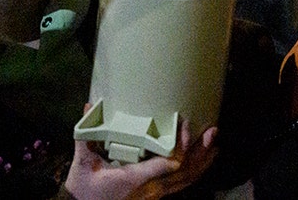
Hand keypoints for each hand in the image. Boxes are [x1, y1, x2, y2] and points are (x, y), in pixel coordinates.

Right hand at [63, 116, 217, 199]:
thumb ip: (87, 135)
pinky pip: (182, 184)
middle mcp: (151, 189)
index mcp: (136, 178)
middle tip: (213, 131)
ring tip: (214, 143)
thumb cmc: (84, 187)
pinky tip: (204, 160)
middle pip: (185, 172)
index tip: (184, 123)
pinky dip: (196, 171)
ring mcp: (156, 194)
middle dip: (201, 151)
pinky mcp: (157, 195)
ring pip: (187, 180)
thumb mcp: (83, 162)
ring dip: (203, 161)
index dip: (180, 144)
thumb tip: (89, 106)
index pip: (168, 163)